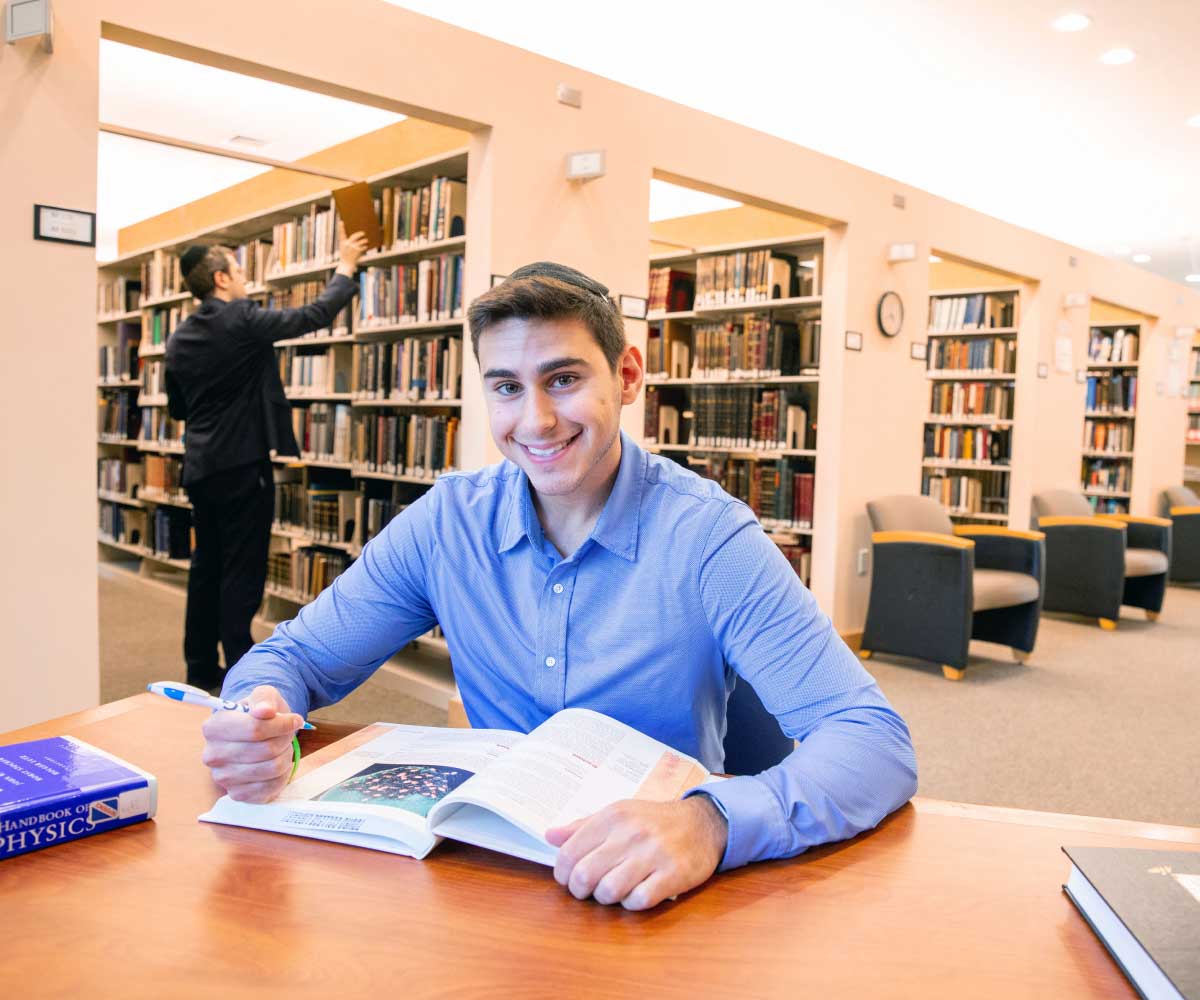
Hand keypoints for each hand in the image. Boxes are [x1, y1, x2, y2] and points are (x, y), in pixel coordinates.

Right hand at [200, 685, 305, 802]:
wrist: (255, 732)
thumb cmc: (258, 713)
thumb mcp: (263, 696)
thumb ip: (264, 699)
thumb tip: (265, 710)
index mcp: (214, 727)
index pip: (255, 729)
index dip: (281, 724)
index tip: (294, 719)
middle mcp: (213, 755)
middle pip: (266, 750)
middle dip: (284, 739)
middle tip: (285, 733)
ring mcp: (223, 778)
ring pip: (271, 769)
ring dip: (285, 756)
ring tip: (280, 747)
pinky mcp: (236, 794)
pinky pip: (270, 789)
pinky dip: (282, 775)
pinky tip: (276, 763)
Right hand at [337, 230, 369, 273]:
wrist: (346, 265)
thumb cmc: (345, 258)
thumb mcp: (344, 250)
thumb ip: (347, 245)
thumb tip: (355, 240)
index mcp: (342, 243)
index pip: (341, 234)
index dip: (341, 227)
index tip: (341, 222)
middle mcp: (347, 244)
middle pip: (354, 236)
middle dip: (359, 234)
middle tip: (363, 233)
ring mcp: (352, 247)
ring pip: (361, 241)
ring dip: (364, 241)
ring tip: (366, 240)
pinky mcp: (357, 251)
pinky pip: (363, 247)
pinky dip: (365, 247)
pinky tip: (366, 247)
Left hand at [546, 796, 727, 910]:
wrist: (703, 822)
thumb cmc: (653, 821)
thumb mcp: (618, 814)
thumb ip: (583, 826)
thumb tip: (549, 836)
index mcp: (612, 816)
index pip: (569, 852)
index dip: (562, 873)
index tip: (569, 877)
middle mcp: (631, 833)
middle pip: (584, 874)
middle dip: (580, 890)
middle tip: (588, 890)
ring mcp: (653, 853)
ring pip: (609, 891)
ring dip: (606, 898)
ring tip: (613, 891)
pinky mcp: (673, 873)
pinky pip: (639, 901)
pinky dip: (632, 904)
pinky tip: (637, 893)